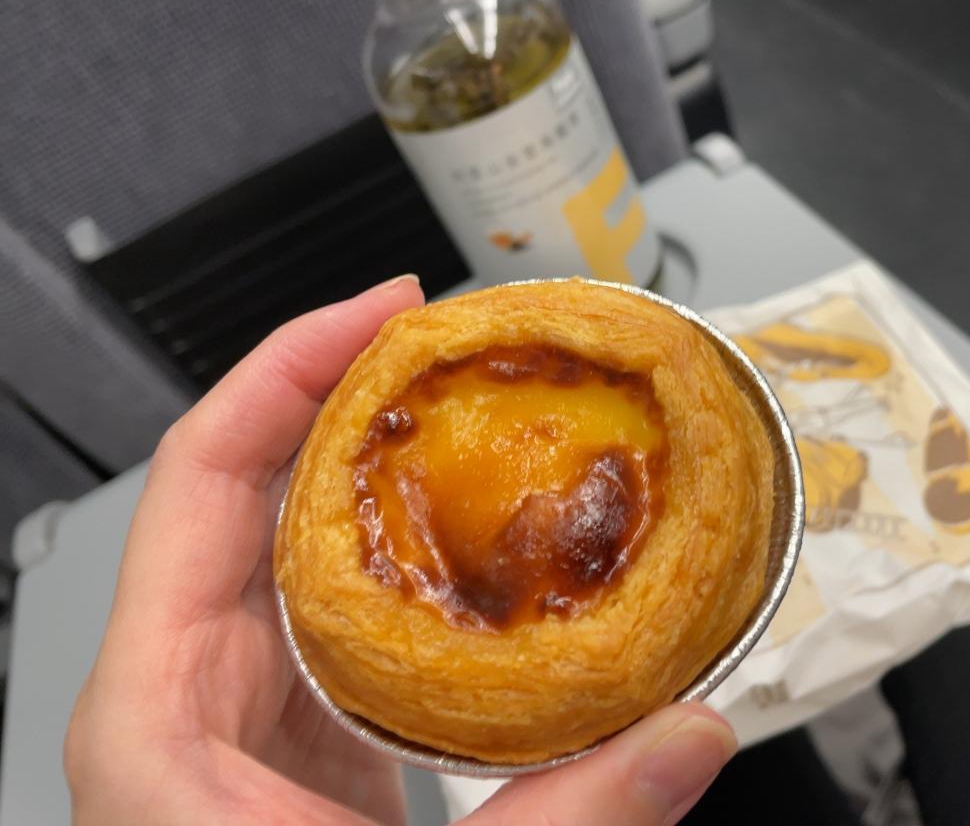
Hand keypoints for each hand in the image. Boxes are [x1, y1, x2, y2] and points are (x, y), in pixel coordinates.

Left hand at [65, 276, 735, 824]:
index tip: (381, 315)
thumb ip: (566, 821)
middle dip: (353, 398)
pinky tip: (471, 541)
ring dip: (381, 470)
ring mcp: (239, 715)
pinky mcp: (296, 740)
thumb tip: (689, 735)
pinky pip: (338, 607)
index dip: (290, 370)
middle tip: (447, 347)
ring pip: (298, 543)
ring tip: (465, 416)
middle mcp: (184, 696)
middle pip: (254, 487)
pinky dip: (404, 554)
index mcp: (157, 714)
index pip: (203, 477)